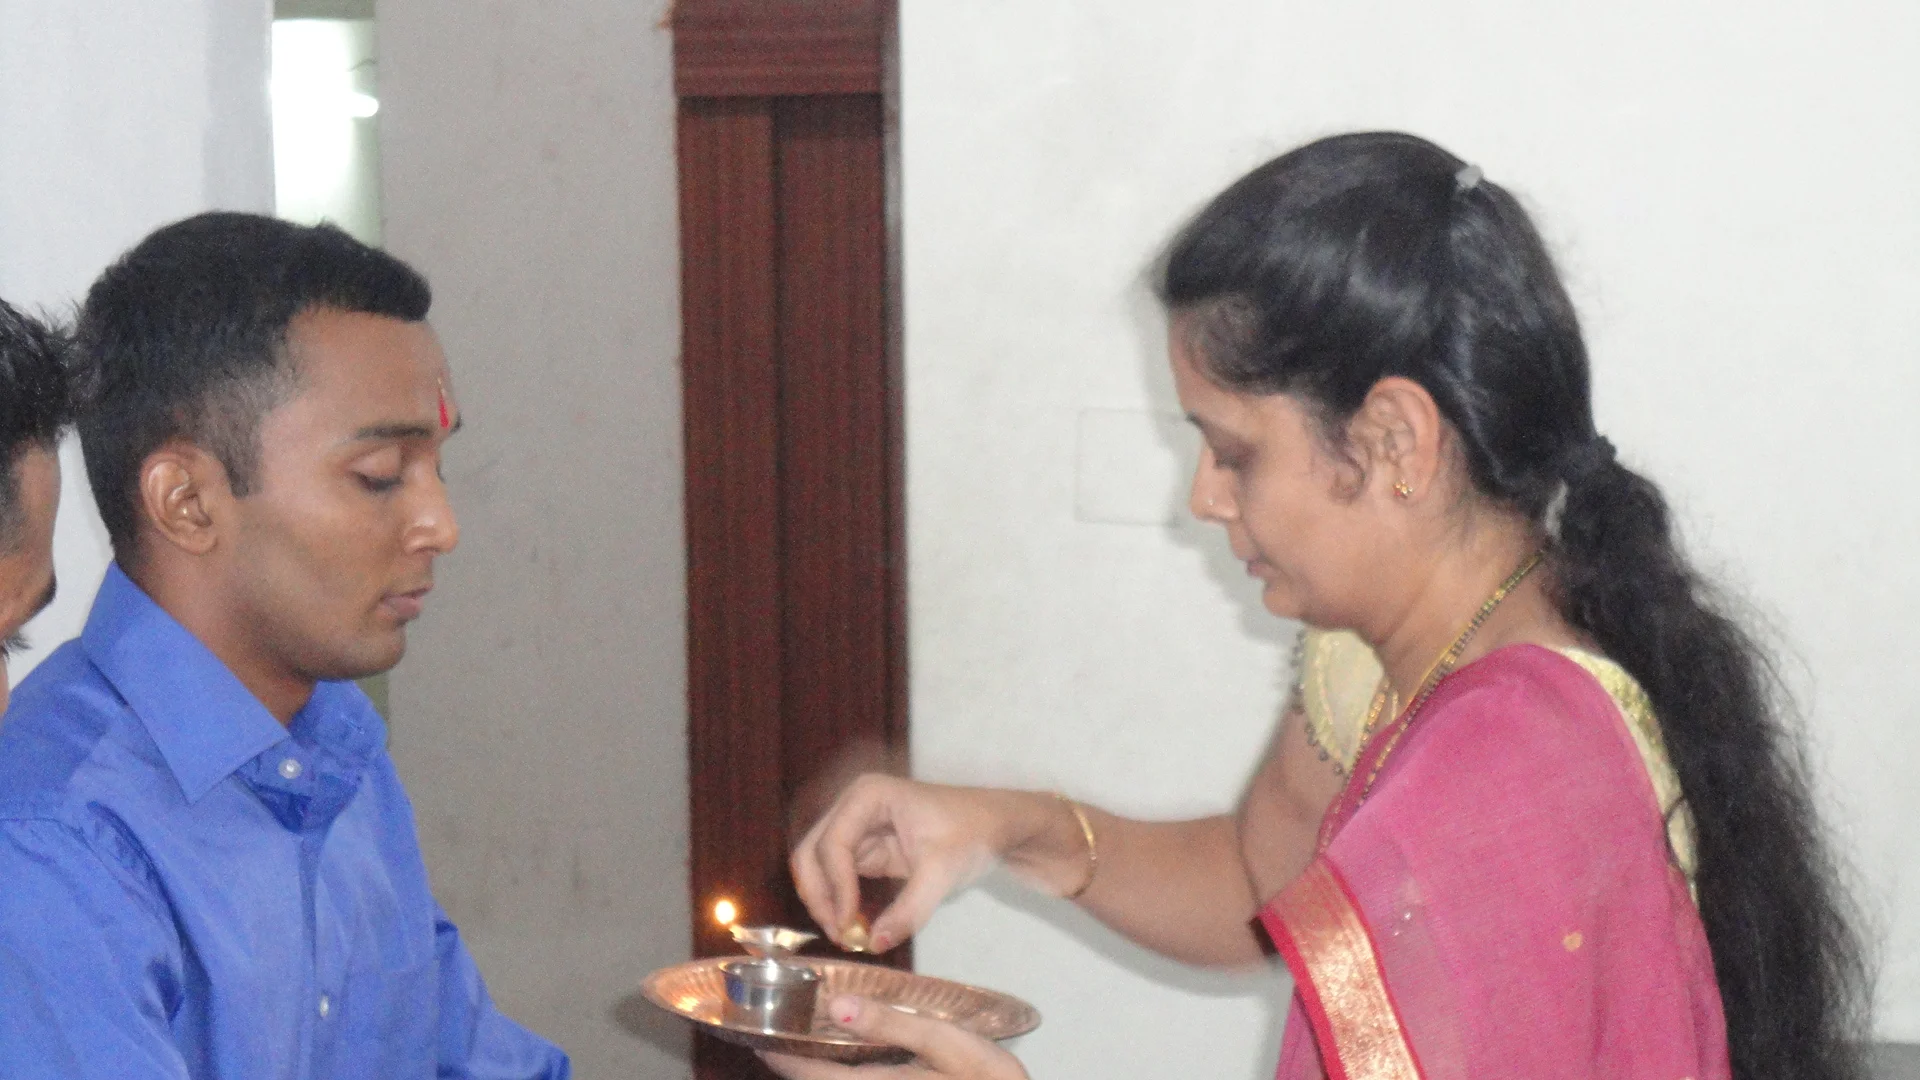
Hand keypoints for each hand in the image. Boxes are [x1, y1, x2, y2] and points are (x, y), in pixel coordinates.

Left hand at [758, 996, 1030, 1079]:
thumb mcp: (947, 1043)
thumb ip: (891, 1023)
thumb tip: (837, 1005)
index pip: (813, 1077)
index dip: (782, 1061)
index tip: (757, 1041)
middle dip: (796, 1070)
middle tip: (777, 1040)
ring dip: (817, 1075)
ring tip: (803, 1050)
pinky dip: (839, 1078)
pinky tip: (845, 1064)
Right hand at [790, 775, 1010, 952]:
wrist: (998, 828)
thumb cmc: (973, 835)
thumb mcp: (943, 872)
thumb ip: (909, 910)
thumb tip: (876, 944)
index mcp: (868, 795)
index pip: (833, 844)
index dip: (835, 886)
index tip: (848, 924)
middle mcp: (854, 806)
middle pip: (813, 852)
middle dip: (820, 894)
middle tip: (838, 933)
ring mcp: (859, 827)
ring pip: (820, 867)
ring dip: (826, 901)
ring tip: (847, 935)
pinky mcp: (868, 849)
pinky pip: (840, 877)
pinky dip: (842, 902)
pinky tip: (854, 926)